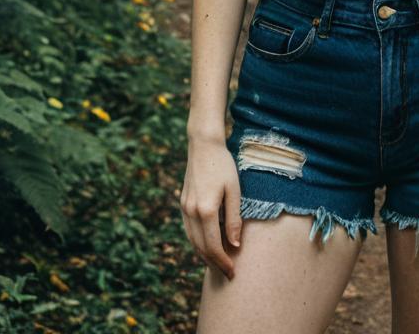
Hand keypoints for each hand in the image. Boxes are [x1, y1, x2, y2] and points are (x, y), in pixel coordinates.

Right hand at [180, 134, 242, 280]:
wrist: (203, 146)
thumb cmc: (223, 166)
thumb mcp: (234, 191)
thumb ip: (234, 219)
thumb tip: (235, 245)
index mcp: (206, 210)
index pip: (213, 247)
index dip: (223, 262)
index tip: (233, 271)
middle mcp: (191, 212)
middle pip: (201, 248)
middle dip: (214, 263)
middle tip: (227, 273)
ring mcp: (184, 208)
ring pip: (192, 241)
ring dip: (204, 255)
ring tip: (218, 263)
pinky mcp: (183, 204)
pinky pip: (189, 230)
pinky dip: (197, 242)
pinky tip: (207, 245)